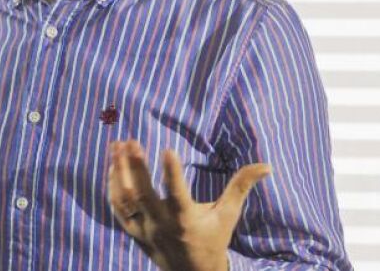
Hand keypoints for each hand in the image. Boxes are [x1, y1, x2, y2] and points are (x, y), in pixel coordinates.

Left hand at [107, 140, 270, 270]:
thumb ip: (241, 187)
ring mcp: (145, 229)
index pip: (177, 195)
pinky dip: (113, 187)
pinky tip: (113, 166)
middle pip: (144, 196)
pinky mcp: (133, 232)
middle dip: (136, 168)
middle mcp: (162, 225)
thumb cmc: (213, 239)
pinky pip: (118, 209)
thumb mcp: (228, 214)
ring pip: (126, 200)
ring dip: (119, 172)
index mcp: (186, 220)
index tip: (168, 150)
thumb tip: (266, 166)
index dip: (172, 174)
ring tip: (116, 146)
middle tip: (131, 142)